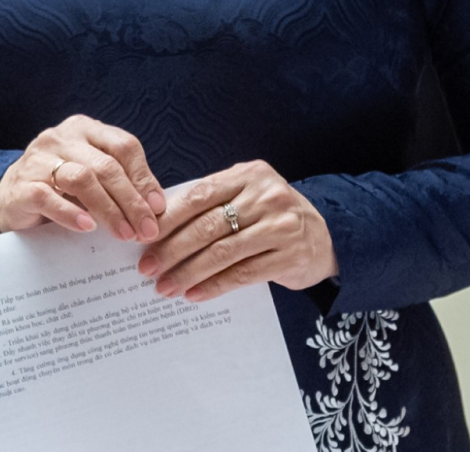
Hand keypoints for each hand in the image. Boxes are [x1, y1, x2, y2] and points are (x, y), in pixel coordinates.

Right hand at [0, 115, 165, 241]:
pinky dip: (71, 213)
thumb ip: (120, 183)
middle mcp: (61, 138)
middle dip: (131, 201)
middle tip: (146, 230)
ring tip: (124, 234)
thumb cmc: (62, 189)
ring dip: (108, 209)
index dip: (144, 177)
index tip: (158, 208)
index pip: (123, 146)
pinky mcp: (21, 185)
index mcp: (85, 129)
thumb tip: (156, 208)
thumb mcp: (94, 178)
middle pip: (105, 166)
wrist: (13, 199)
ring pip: (81, 178)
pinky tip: (87, 227)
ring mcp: (38, 159)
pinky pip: (48, 197)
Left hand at [137, 160, 337, 302]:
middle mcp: (266, 196)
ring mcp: (281, 226)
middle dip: (172, 249)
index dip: (169, 218)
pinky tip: (194, 294)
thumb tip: (158, 226)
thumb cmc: (271, 216)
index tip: (143, 236)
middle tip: (147, 267)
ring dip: (188, 272)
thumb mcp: (247, 196)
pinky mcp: (289, 257)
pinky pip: (243, 274)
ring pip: (222, 252)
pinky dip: (214, 286)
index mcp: (249, 175)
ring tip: (165, 287)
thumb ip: (212, 204)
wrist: (326, 238)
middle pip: (208, 225)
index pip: (199, 195)